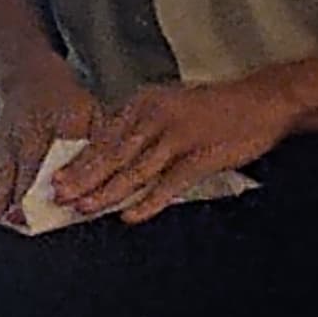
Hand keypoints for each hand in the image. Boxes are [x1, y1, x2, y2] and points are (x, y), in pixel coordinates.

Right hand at [0, 70, 100, 230]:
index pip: (55, 156)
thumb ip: (99, 145)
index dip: (55, 175)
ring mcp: (6, 146)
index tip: (54, 195)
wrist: (29, 79)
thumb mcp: (93, 114)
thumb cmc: (66, 103)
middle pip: (24, 170)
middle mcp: (27, 138)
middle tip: (18, 217)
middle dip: (21, 195)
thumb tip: (107, 176)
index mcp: (58, 128)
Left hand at [53, 77, 298, 223]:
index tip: (54, 180)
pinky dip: (148, 200)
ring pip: (135, 169)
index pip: (104, 137)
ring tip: (84, 209)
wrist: (263, 101)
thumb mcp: (169, 109)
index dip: (78, 162)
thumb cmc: (215, 111)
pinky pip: (169, 183)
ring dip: (107, 191)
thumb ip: (140, 132)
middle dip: (82, 178)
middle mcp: (156, 116)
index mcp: (145, 105)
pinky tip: (130, 215)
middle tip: (58, 197)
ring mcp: (178, 136)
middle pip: (112, 153)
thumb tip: (108, 161)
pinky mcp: (200, 155)